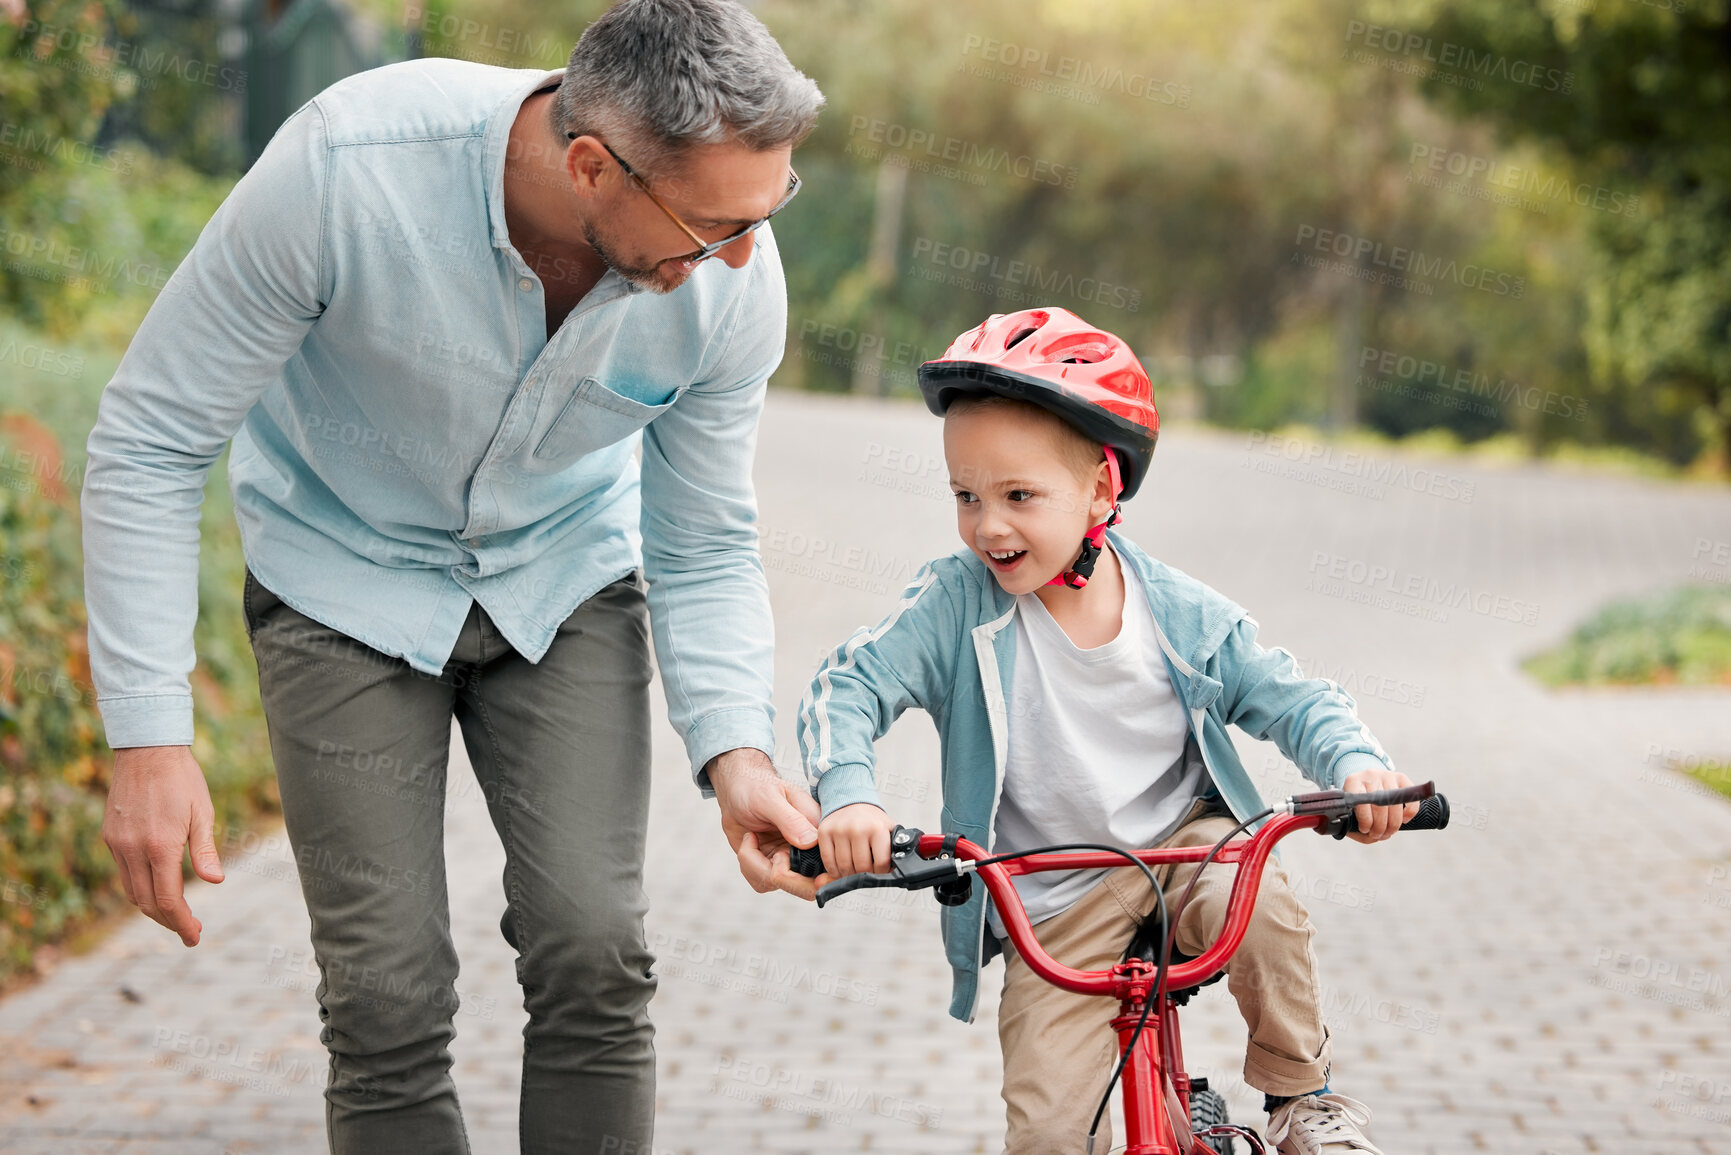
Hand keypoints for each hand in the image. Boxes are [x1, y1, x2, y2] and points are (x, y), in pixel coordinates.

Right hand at [100, 745, 223, 945]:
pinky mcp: (110, 837)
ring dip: (152, 908)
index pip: (168, 899)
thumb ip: (205, 850)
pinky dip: (139, 887)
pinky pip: (123, 872)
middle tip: (189, 931)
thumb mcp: (203, 813)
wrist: (147, 749)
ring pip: (131, 891)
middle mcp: (133, 849)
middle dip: (169, 922)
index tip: (195, 936)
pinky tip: (156, 887)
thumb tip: (216, 881)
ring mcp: (117, 844)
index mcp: (160, 846)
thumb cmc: (183, 779)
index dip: (182, 923)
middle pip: (146, 902)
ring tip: (176, 915)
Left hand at [708, 747, 823, 899]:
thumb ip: (790, 820)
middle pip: (807, 885)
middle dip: (778, 875)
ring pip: (779, 884)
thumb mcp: (770, 798)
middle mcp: (808, 848)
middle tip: (757, 847)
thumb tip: (811, 842)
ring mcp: (790, 859)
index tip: (781, 857)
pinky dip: (749, 867)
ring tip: (749, 839)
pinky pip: (763, 883)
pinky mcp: (773, 866)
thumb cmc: (756, 788)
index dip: (809, 871)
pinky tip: (747, 844)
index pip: (827, 861)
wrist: (737, 791)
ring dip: (754, 865)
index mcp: (817, 828)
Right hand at [819, 802, 893, 877]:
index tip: (879, 870)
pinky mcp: (825, 832)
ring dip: (849, 874)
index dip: (881, 872)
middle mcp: (857, 828)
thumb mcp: (888, 829)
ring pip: (844, 867)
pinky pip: (828, 862)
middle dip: (865, 874)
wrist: (851, 801)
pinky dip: (834, 870)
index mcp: (877, 828)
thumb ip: (894, 848)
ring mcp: (839, 830)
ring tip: (853, 869)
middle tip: (866, 871)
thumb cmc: (870, 819)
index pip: (881, 863)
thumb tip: (898, 868)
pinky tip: (840, 866)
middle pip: (861, 868)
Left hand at [1341, 767, 1420, 843]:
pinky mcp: (1401, 778)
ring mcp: (1387, 775)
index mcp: (1353, 782)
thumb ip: (1355, 829)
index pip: (1361, 803)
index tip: (1365, 830)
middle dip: (1380, 827)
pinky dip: (1410, 813)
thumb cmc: (1356, 802)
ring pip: (1395, 804)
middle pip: (1380, 806)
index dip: (1365, 820)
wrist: (1365, 781)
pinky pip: (1410, 798)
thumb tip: (1372, 838)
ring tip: (1388, 833)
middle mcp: (1370, 776)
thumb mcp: (1348, 812)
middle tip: (1378, 835)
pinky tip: (1403, 821)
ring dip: (1393, 824)